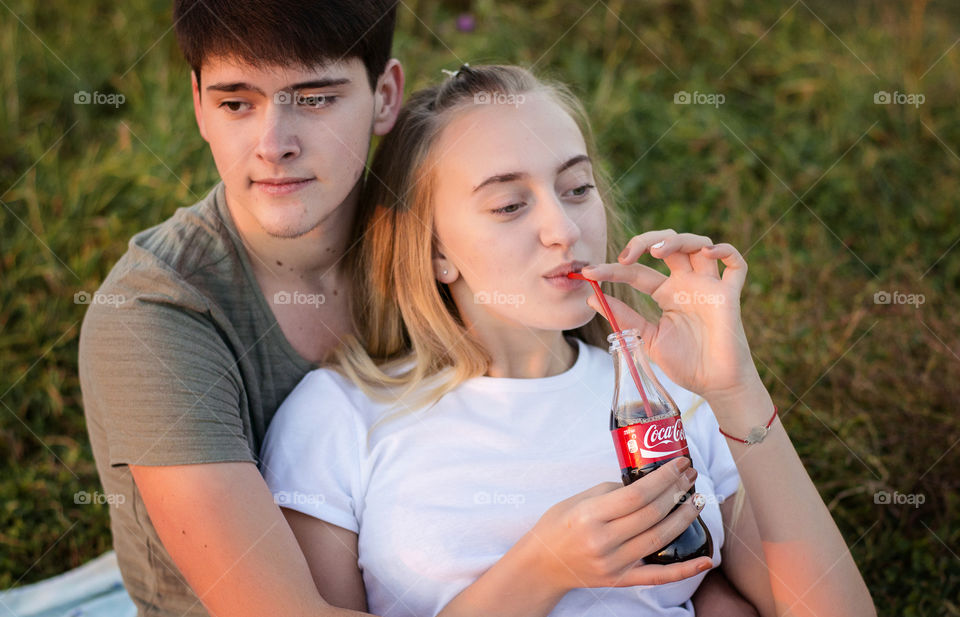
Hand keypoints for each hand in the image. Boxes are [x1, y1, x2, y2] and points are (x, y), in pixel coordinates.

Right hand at [520, 457, 711, 591]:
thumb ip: (612, 492)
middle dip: (677, 492)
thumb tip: (646, 484)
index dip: (664, 479)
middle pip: (652, 514)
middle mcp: (604, 541)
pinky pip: (658, 576)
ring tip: (697, 500)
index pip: (638, 495)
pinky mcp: (621, 580)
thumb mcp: (579, 499)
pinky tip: (707, 559)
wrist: (542, 564)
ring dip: (684, 518)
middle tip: (690, 476)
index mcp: (591, 516)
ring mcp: (614, 564)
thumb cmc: (558, 525)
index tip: (679, 464)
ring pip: (660, 539)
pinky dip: (685, 569)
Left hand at [581, 229, 761, 403]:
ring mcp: (709, 287)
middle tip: (625, 256)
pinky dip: (725, 251)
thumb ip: (624, 317)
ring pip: (699, 244)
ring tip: (657, 252)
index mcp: (666, 293)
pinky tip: (707, 253)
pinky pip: (736, 264)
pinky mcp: (730, 295)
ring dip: (678, 240)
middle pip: (669, 245)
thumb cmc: (684, 363)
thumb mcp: (646, 338)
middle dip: (646, 240)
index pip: (637, 271)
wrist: (714, 385)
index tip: (590, 273)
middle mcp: (686, 284)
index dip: (613, 269)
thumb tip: (590, 298)